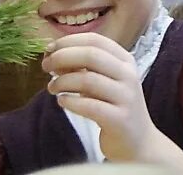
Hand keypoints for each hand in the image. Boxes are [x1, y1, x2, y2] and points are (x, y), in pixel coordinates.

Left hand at [42, 32, 160, 161]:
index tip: (49, 49)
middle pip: (90, 55)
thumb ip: (79, 64)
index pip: (94, 40)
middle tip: (45, 66)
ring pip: (88, 80)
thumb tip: (51, 53)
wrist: (136, 142)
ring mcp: (127, 98)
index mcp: (124, 60)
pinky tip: (62, 101)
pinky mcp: (121, 120)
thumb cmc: (110, 105)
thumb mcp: (99, 79)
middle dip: (61, 57)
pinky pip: (90, 106)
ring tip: (52, 88)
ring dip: (62, 81)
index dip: (68, 41)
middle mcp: (128, 75)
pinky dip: (70, 101)